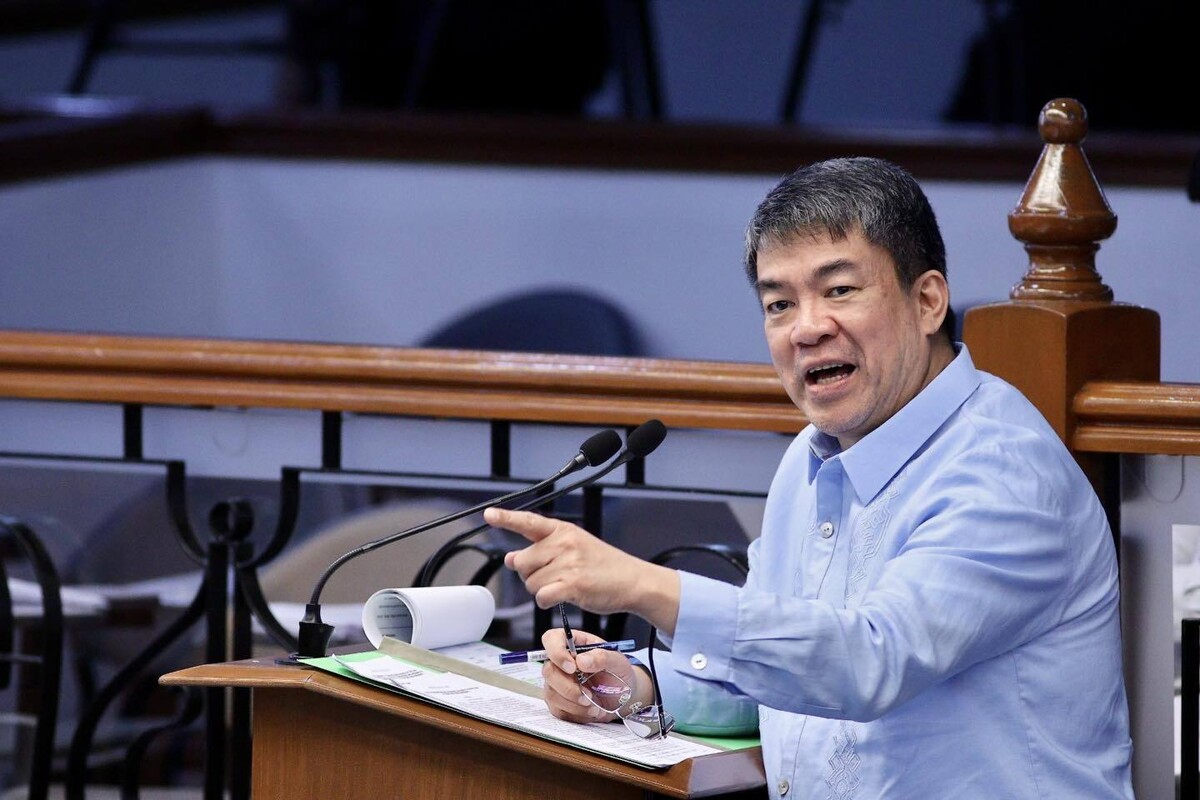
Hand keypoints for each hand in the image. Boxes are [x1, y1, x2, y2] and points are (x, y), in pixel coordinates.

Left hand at [485, 507, 679, 632]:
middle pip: (523, 562)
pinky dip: (547, 601)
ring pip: (530, 583)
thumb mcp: (573, 548)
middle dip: (531, 574)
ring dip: (542, 590)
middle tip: (553, 576)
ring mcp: (568, 563)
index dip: (506, 519)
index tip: (489, 514)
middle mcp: (564, 543)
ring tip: (564, 585)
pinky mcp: (573, 584)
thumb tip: (510, 558)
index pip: (528, 522)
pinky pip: (541, 596)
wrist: (632, 580)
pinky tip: (561, 597)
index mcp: (563, 530)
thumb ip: (541, 551)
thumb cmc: (602, 565)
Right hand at [538, 628, 652, 723]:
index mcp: (573, 644)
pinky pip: (557, 709)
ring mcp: (557, 683)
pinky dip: (576, 712)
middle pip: (548, 670)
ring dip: (573, 702)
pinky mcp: (558, 702)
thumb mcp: (618, 662)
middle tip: (588, 694)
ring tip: (593, 704)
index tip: (572, 667)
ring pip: (550, 692)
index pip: (552, 639)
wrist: (623, 697)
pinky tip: (590, 710)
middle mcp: (561, 663)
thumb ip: (602, 657)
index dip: (556, 652)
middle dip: (568, 686)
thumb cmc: (618, 673)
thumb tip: (581, 661)